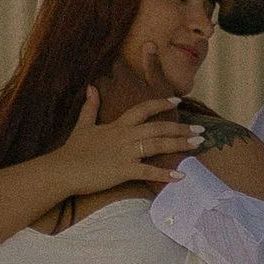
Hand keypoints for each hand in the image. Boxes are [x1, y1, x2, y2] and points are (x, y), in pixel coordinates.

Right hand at [52, 85, 202, 199]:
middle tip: (201, 130)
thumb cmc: (72, 150)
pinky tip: (181, 176)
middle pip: (158, 127)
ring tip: (198, 145)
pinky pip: (148, 171)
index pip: (143, 109)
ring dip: (179, 144)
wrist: (62, 169)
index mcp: (117, 125)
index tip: (177, 101)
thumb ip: (90, 107)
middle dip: (181, 128)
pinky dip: (165, 174)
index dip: (161, 104)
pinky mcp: (123, 170)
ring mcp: (125, 153)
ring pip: (158, 145)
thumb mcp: (82, 125)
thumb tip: (91, 87)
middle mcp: (125, 136)